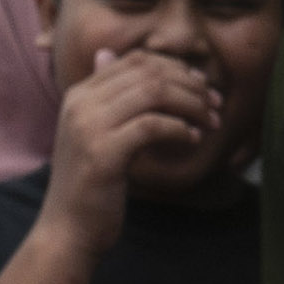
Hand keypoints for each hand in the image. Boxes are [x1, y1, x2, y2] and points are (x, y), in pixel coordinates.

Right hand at [37, 49, 220, 257]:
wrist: (67, 230)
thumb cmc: (91, 184)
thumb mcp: (96, 133)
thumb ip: (107, 98)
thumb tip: (108, 54)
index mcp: (79, 94)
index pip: (135, 60)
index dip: (175, 68)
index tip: (201, 86)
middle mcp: (80, 104)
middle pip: (148, 72)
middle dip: (190, 85)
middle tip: (215, 103)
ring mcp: (88, 127)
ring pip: (154, 93)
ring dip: (191, 104)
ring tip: (211, 121)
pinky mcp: (102, 153)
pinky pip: (152, 126)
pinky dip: (179, 129)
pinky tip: (192, 140)